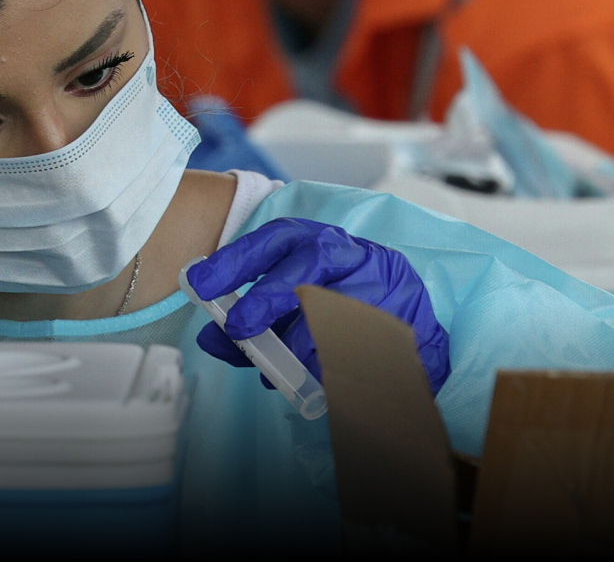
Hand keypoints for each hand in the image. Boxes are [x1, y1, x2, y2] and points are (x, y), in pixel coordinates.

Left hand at [187, 217, 450, 393]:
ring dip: (301, 340)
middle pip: (309, 260)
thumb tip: (211, 338)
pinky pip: (362, 340)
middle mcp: (351, 254)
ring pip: (336, 302)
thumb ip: (251, 326)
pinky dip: (333, 363)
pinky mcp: (405, 318)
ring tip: (286, 365)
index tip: (201, 284)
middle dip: (268, 295)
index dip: (236, 258)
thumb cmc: (337, 315)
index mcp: (318, 243)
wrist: (412, 331)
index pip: (275, 238)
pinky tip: (320, 376)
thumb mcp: (290, 313)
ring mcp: (382, 284)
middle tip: (240, 328)